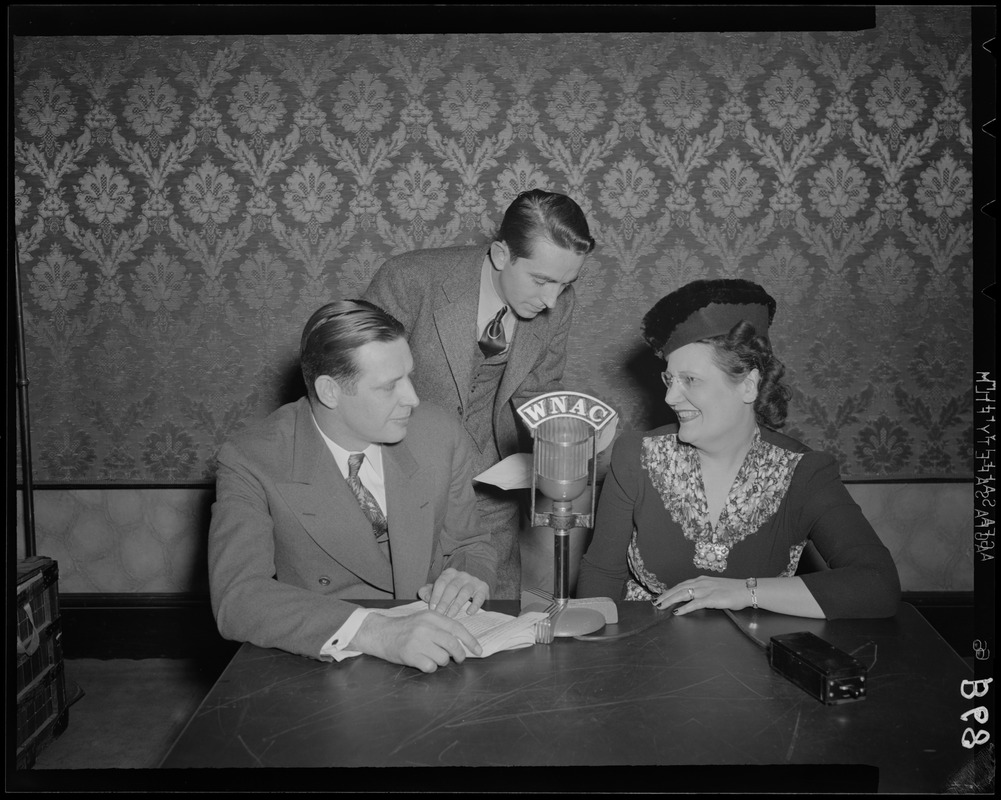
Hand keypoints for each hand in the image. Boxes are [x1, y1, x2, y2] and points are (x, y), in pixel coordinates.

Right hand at [349, 609, 482, 672]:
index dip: (470, 641)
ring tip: (431, 656)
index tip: (479, 650)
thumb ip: (441, 627)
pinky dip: (430, 667)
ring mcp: (418, 642)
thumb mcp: (424, 620)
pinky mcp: (410, 655)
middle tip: (458, 659)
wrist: (381, 633)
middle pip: (453, 645)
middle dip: (459, 655)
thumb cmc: (406, 628)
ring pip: (443, 658)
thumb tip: (463, 642)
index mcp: (432, 617)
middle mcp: (426, 628)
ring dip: (441, 661)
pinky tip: (422, 661)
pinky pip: (430, 667)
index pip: (457, 629)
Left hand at [417, 568, 488, 618]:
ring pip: (465, 592)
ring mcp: (473, 581)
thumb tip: (427, 598)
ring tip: (451, 615)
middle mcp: (462, 575)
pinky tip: (469, 613)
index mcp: (449, 573)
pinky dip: (475, 605)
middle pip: (452, 588)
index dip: (436, 595)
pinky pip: (479, 597)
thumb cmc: (449, 591)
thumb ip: (427, 592)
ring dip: (457, 605)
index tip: (432, 608)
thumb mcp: (437, 589)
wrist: (471, 588)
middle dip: (445, 602)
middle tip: (440, 614)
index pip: (441, 583)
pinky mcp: (483, 588)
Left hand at [653, 576, 747, 615]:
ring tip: (661, 606)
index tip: (661, 596)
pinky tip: (677, 611)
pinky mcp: (711, 599)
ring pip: (683, 594)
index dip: (670, 590)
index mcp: (701, 580)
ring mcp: (705, 590)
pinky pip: (695, 604)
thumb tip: (694, 597)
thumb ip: (704, 591)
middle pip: (679, 588)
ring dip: (670, 600)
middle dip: (665, 595)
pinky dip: (685, 607)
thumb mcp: (714, 587)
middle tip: (655, 602)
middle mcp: (701, 583)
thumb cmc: (732, 590)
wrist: (746, 590)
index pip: (681, 584)